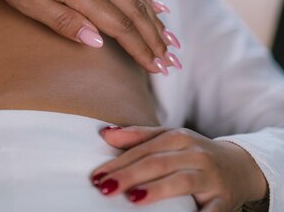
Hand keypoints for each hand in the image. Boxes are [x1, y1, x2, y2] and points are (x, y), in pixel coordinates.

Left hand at [0, 0, 178, 73]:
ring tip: (168, 39)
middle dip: (154, 39)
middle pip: (134, 11)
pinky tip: (153, 5)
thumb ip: (61, 20)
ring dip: (154, 19)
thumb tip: (96, 41)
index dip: (139, 49)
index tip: (156, 68)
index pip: (119, 25)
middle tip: (169, 62)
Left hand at [90, 126, 268, 210]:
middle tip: (105, 187)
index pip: (143, 150)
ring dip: (156, 190)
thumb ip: (138, 137)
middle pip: (157, 163)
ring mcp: (210, 177)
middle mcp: (195, 154)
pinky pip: (210, 211)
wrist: (242, 167)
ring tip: (133, 198)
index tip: (96, 176)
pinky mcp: (224, 200)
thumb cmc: (193, 154)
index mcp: (179, 137)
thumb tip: (105, 134)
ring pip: (181, 181)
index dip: (118, 163)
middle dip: (129, 175)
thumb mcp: (169, 139)